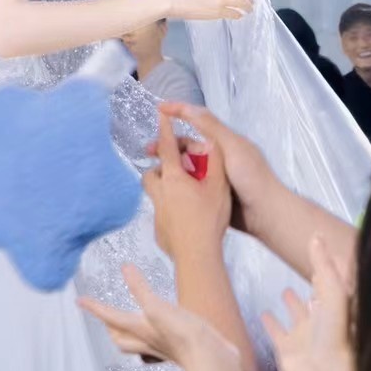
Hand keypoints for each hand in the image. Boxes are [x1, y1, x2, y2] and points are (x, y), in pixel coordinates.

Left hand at [80, 263, 238, 370]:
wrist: (211, 360)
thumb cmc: (183, 335)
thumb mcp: (158, 307)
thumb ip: (141, 289)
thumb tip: (125, 267)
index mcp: (139, 330)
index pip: (110, 317)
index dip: (94, 307)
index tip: (79, 301)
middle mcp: (147, 340)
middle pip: (120, 337)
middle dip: (111, 326)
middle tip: (104, 315)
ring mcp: (162, 345)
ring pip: (137, 341)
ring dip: (128, 331)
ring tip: (127, 321)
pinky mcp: (178, 346)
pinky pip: (156, 340)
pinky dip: (151, 331)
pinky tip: (161, 325)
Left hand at [142, 113, 230, 261]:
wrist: (197, 255)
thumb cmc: (209, 219)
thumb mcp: (219, 187)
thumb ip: (215, 162)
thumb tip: (211, 143)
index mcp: (174, 178)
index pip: (167, 147)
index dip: (165, 130)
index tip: (162, 115)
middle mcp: (160, 193)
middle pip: (151, 173)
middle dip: (159, 167)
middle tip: (176, 170)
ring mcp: (157, 213)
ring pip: (154, 195)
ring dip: (164, 190)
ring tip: (182, 195)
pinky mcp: (159, 232)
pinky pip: (161, 215)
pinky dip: (170, 212)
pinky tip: (185, 220)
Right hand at [155, 102, 272, 236]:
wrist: (266, 215)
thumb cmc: (251, 178)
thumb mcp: (232, 148)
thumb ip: (211, 128)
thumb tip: (188, 108)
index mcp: (224, 141)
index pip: (199, 120)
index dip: (179, 111)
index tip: (159, 107)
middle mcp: (219, 155)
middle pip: (189, 144)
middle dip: (168, 143)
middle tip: (148, 151)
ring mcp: (216, 176)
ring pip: (187, 164)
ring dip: (170, 163)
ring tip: (153, 171)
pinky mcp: (213, 194)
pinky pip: (191, 183)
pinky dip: (177, 181)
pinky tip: (165, 186)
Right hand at [262, 236, 353, 370]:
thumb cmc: (335, 334)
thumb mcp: (334, 293)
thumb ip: (323, 265)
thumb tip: (316, 235)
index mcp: (337, 307)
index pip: (333, 283)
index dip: (329, 269)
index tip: (324, 253)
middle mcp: (321, 320)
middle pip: (317, 299)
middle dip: (313, 286)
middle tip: (306, 270)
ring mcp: (303, 335)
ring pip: (297, 315)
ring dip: (292, 303)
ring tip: (285, 290)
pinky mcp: (287, 350)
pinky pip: (276, 333)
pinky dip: (270, 323)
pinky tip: (263, 313)